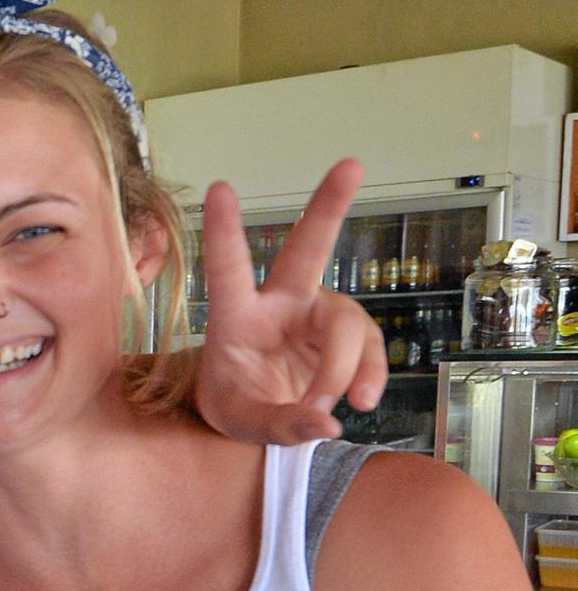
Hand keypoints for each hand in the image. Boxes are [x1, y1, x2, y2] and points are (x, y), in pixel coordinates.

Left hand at [195, 159, 386, 444]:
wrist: (261, 412)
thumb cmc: (237, 403)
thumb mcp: (243, 422)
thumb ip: (279, 424)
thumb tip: (325, 422)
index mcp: (236, 315)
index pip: (228, 269)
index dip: (224, 231)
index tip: (219, 188)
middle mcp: (281, 302)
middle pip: (308, 249)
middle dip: (329, 206)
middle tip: (352, 166)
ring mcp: (318, 313)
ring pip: (348, 326)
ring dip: (344, 369)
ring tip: (337, 407)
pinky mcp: (348, 333)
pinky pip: (371, 351)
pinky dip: (369, 378)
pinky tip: (359, 402)